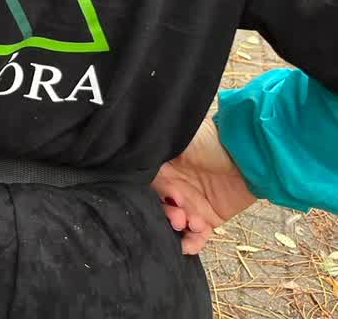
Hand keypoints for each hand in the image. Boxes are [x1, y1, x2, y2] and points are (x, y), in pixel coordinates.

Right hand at [153, 117, 257, 255]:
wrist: (251, 155)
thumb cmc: (213, 141)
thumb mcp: (180, 140)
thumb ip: (156, 150)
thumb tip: (132, 154)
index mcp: (161, 168)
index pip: (145, 187)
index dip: (150, 196)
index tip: (165, 199)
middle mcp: (172, 188)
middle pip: (158, 208)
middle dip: (165, 216)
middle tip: (178, 216)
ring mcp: (190, 204)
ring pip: (175, 225)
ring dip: (178, 231)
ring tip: (191, 225)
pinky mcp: (209, 219)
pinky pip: (196, 236)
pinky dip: (193, 243)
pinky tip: (193, 243)